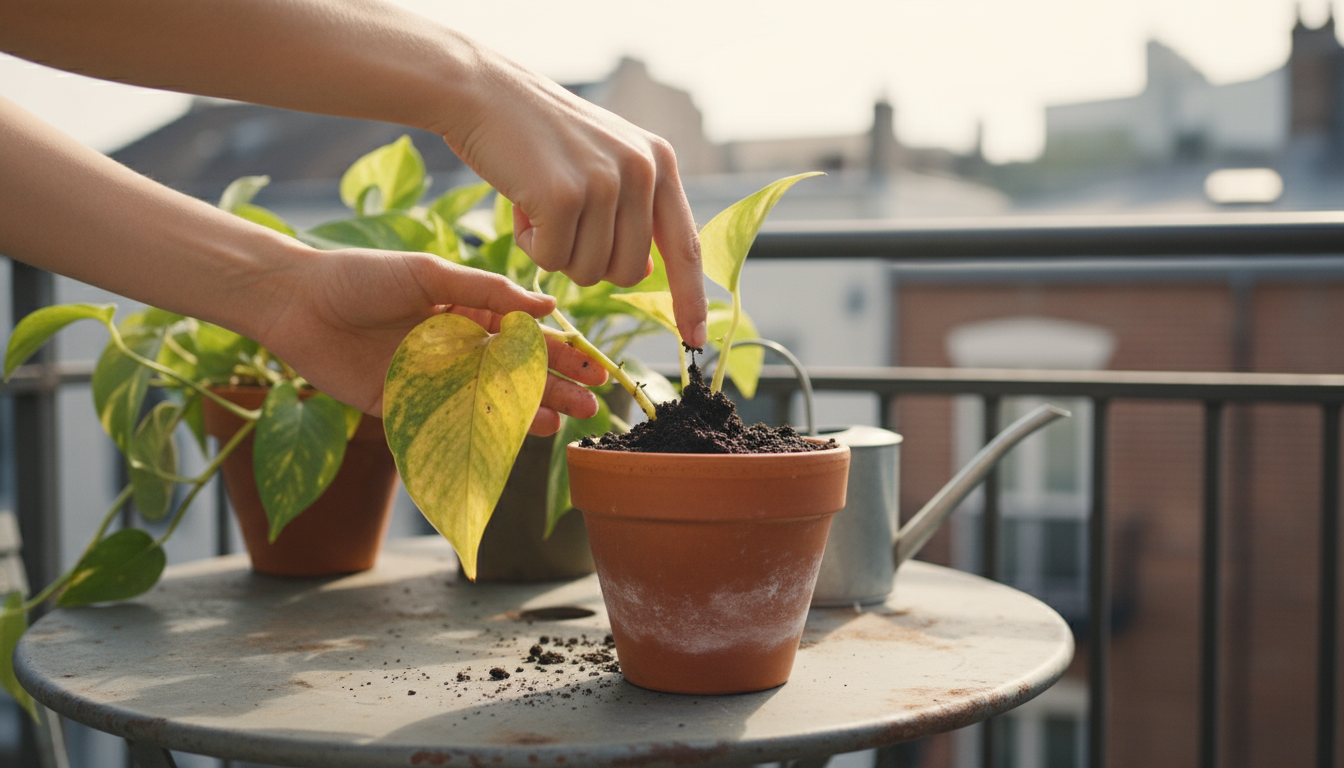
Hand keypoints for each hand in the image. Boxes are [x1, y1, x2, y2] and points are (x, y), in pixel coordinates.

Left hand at [256, 247, 605, 433]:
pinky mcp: (404, 408)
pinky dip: (482, 432)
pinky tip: (516, 437)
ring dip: (532, 412)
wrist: (295, 302)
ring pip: (492, 401)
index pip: (525, 335)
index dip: (563, 351)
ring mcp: (433, 381)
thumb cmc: (360, 276)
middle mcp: (456, 348)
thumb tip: (547, 307)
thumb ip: (487, 291)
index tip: (595, 367)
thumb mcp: (428, 272)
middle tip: (594, 405)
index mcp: (465, 311)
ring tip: (568, 422)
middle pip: (517, 372)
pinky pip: (451, 423)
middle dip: (558, 387)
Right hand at [432, 50, 708, 349]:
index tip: (696, 338)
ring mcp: (605, 182)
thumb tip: (645, 272)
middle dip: (588, 263)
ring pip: (589, 271)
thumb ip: (632, 213)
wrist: (485, 93)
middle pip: (628, 273)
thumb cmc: (540, 136)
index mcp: (659, 162)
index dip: (690, 298)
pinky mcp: (565, 195)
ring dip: (557, 252)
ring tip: (540, 204)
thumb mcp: (603, 163)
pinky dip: (531, 245)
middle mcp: (642, 170)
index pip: (686, 246)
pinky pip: (553, 261)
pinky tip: (522, 203)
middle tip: (561, 221)